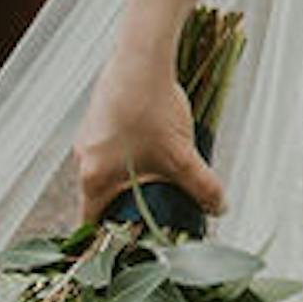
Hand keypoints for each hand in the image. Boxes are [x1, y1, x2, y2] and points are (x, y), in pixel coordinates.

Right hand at [74, 49, 223, 225]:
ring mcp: (88, 136)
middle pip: (101, 197)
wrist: (141, 57)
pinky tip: (152, 143)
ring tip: (158, 176)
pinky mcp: (99, 117)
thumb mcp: (182, 156)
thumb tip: (219, 208)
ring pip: (107, 170)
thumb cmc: (152, 108)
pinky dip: (129, 153)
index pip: (93, 224)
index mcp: (93, 179)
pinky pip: (111, 146)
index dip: (110, 239)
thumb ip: (202, 188)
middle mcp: (83, 160)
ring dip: (129, 177)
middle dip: (127, 206)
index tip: (129, 244)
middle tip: (152, 211)